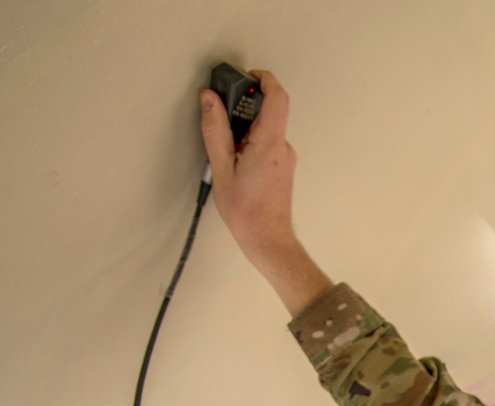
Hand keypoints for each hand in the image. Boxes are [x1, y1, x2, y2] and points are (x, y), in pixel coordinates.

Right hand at [198, 70, 331, 315]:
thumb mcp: (221, 168)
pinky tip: (234, 164)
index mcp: (269, 143)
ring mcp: (285, 158)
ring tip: (224, 151)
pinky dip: (249, 144)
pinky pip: (266, 145)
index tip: (245, 76)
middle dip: (242, 108)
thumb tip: (209, 99)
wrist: (268, 240)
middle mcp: (282, 147)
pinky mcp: (283, 168)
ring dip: (243, 131)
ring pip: (264, 131)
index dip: (263, 79)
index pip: (277, 96)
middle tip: (221, 116)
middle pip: (267, 112)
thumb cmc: (246, 212)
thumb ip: (215, 130)